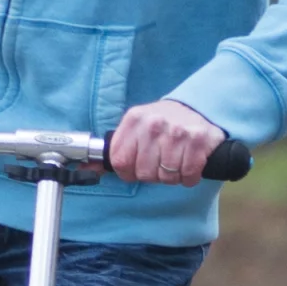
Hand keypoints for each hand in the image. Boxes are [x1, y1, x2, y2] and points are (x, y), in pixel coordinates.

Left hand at [107, 100, 226, 185]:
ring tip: (174, 164)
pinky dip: (188, 177)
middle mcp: (154, 124)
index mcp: (134, 119)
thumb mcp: (135, 127)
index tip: (135, 170)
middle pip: (143, 172)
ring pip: (166, 176)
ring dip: (171, 177)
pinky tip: (188, 166)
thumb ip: (114, 148)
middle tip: (159, 164)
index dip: (127, 172)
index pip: (120, 161)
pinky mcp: (198, 140)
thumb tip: (88, 169)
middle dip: (152, 175)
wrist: (197, 108)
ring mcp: (177, 132)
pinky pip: (188, 175)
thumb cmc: (161, 123)